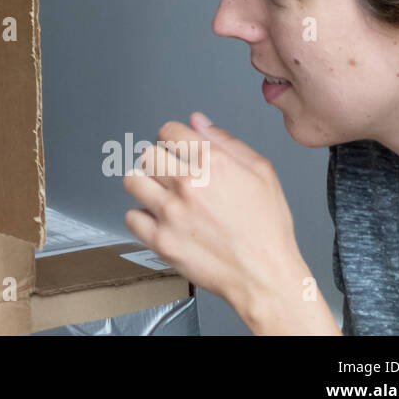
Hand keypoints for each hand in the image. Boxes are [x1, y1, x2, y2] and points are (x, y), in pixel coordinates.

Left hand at [122, 112, 328, 332]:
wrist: (265, 276)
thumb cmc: (267, 229)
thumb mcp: (261, 173)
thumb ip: (226, 141)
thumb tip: (197, 121)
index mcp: (213, 163)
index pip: (168, 131)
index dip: (173, 138)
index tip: (176, 148)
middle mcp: (188, 184)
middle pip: (147, 154)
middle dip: (159, 161)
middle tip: (171, 176)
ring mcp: (171, 213)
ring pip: (132, 181)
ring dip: (145, 186)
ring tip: (161, 196)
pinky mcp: (160, 240)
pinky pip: (131, 217)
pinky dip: (142, 218)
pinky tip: (160, 221)